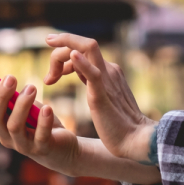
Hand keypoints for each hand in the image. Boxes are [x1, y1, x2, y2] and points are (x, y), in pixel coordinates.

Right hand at [0, 63, 81, 175]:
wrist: (64, 147)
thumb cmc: (39, 122)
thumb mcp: (25, 105)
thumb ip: (13, 96)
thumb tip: (4, 80)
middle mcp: (5, 135)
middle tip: (11, 77)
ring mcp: (22, 145)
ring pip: (14, 126)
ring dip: (22, 105)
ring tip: (32, 87)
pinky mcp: (42, 149)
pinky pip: (40, 136)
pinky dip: (43, 122)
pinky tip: (48, 109)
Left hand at [43, 33, 155, 163]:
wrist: (134, 141)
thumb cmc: (117, 124)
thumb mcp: (101, 95)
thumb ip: (91, 82)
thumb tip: (78, 72)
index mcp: (108, 70)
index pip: (84, 48)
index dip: (65, 50)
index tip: (50, 62)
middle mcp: (109, 70)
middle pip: (83, 43)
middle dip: (59, 50)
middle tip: (48, 79)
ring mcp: (108, 79)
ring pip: (87, 48)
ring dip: (62, 54)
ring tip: (50, 78)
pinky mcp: (103, 95)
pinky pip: (94, 73)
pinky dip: (82, 63)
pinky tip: (72, 56)